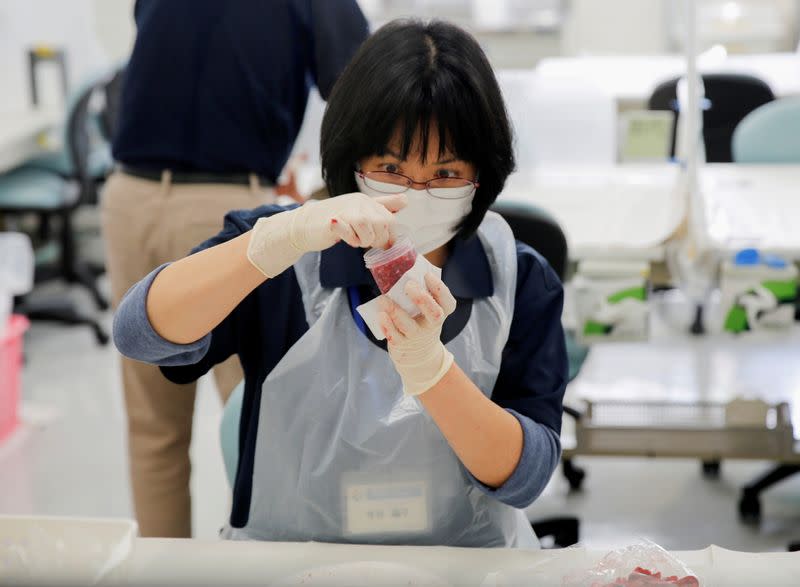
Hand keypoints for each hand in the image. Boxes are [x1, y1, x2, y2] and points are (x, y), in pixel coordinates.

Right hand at [247, 192, 406, 277]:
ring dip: (362, 240)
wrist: (304, 225)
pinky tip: (341, 236)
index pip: (391, 219)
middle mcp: (359, 202)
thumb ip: (382, 206)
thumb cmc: (335, 221)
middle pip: (383, 225)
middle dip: (375, 239)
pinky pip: (352, 235)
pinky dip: (350, 240)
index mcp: (367, 201)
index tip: (379, 242)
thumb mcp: (360, 212)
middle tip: (361, 240)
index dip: (388, 235)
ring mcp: (347, 209)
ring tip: (351, 238)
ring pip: (370, 231)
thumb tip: (405, 201)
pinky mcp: (335, 220)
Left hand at [378, 272, 456, 395]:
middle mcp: (431, 326)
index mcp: (441, 314)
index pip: (448, 303)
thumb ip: (420, 292)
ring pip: (408, 326)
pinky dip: (387, 325)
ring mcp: (416, 337)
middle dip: (422, 299)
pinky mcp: (401, 345)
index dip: (439, 289)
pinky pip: (394, 336)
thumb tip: (404, 267)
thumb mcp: (426, 309)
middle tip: (409, 284)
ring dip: (396, 311)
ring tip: (383, 299)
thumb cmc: (420, 321)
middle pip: (434, 314)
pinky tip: (381, 314)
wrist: (418, 354)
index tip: (427, 275)